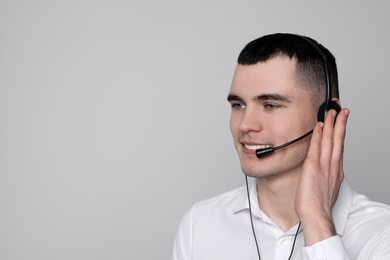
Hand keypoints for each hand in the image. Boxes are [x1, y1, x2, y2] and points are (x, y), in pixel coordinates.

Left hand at [295, 106, 349, 245]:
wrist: (315, 214)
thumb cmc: (317, 204)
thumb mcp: (325, 186)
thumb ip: (325, 174)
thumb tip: (321, 169)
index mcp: (335, 170)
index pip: (339, 147)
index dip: (340, 132)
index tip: (341, 122)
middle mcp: (332, 166)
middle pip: (338, 140)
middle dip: (340, 123)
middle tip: (341, 109)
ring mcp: (324, 166)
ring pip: (330, 141)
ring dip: (331, 124)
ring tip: (332, 111)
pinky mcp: (313, 167)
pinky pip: (316, 147)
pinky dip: (319, 135)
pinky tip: (320, 126)